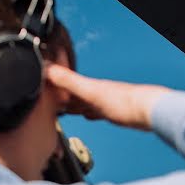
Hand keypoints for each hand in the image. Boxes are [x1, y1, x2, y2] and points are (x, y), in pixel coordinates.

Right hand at [44, 64, 169, 130]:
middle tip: (44, 100)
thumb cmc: (123, 102)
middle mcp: (94, 91)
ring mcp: (103, 101)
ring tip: (60, 109)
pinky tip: (89, 115)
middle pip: (71, 93)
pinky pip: (95, 110)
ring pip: (82, 101)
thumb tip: (47, 69)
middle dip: (58, 95)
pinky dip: (88, 112)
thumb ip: (69, 81)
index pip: (62, 81)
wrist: (148, 111)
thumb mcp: (90, 92)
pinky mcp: (113, 111)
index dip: (49, 82)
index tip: (36, 82)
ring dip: (71, 104)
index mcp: (86, 86)